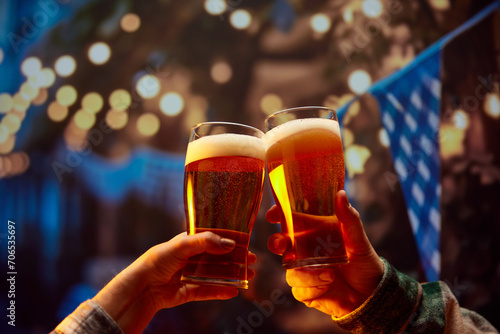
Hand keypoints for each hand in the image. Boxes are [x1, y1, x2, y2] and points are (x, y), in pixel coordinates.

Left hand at [143, 231, 256, 307]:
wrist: (143, 286)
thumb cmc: (158, 260)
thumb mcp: (182, 245)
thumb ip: (206, 242)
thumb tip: (230, 243)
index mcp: (189, 242)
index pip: (214, 238)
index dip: (230, 239)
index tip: (246, 242)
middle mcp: (192, 258)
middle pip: (219, 257)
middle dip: (236, 259)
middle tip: (253, 260)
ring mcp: (192, 275)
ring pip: (217, 274)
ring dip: (233, 275)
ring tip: (250, 275)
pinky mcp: (190, 291)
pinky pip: (209, 291)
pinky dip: (222, 291)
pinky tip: (235, 291)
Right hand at [267, 190, 383, 317]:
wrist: (371, 293)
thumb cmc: (364, 262)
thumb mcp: (358, 239)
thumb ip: (349, 218)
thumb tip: (340, 194)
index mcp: (313, 233)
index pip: (289, 220)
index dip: (277, 215)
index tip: (273, 214)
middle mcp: (304, 251)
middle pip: (279, 243)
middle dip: (276, 242)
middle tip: (282, 244)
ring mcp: (304, 271)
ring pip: (290, 270)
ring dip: (306, 273)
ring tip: (329, 274)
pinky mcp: (306, 291)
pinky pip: (299, 289)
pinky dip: (313, 287)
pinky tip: (328, 284)